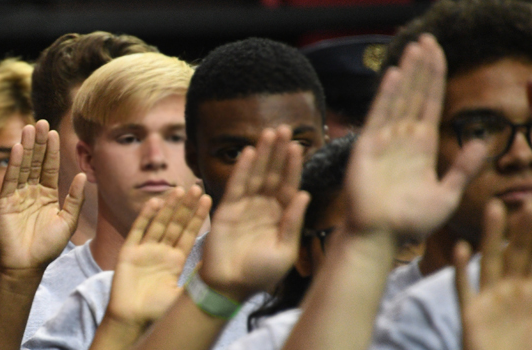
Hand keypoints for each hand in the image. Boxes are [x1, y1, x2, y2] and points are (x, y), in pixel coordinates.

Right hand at [0, 120, 86, 270]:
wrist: (26, 265)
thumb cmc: (48, 247)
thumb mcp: (67, 222)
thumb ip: (75, 199)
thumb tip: (81, 175)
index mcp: (47, 195)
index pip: (49, 167)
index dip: (51, 150)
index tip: (53, 132)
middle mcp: (31, 192)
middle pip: (35, 162)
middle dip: (38, 142)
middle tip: (40, 122)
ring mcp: (17, 196)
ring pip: (23, 167)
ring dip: (26, 147)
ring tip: (29, 128)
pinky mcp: (5, 202)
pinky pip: (11, 179)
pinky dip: (15, 164)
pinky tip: (18, 149)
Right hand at [107, 186, 210, 325]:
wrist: (132, 319)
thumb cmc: (158, 311)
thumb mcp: (185, 291)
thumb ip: (198, 274)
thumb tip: (221, 260)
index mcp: (176, 260)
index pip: (189, 233)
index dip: (197, 216)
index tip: (207, 199)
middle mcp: (161, 252)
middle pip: (175, 224)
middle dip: (185, 206)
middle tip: (196, 187)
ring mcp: (145, 250)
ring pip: (158, 223)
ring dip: (168, 207)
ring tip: (178, 190)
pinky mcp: (128, 252)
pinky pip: (138, 231)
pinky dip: (145, 217)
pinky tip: (154, 203)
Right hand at [200, 127, 309, 300]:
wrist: (230, 287)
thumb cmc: (260, 274)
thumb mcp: (285, 251)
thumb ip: (293, 223)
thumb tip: (304, 194)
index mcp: (281, 216)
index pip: (289, 185)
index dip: (293, 166)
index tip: (298, 145)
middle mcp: (264, 207)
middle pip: (273, 174)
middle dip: (278, 151)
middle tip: (284, 128)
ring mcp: (245, 207)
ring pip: (256, 175)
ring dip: (262, 154)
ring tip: (268, 133)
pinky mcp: (227, 209)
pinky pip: (236, 185)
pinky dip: (242, 169)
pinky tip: (248, 153)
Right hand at [346, 34, 485, 239]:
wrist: (381, 235)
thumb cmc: (411, 222)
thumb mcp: (448, 195)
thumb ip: (463, 168)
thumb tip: (480, 141)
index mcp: (422, 147)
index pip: (431, 105)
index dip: (436, 79)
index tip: (439, 54)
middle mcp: (403, 138)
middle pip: (416, 95)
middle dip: (422, 67)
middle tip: (427, 39)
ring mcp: (384, 140)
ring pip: (400, 99)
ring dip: (408, 73)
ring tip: (415, 47)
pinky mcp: (368, 147)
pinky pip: (379, 116)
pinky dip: (387, 96)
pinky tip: (394, 75)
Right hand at [455, 199, 531, 349]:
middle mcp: (510, 293)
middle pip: (516, 254)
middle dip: (522, 229)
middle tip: (528, 202)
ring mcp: (489, 301)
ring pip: (491, 262)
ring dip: (492, 236)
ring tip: (495, 209)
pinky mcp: (471, 315)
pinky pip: (465, 289)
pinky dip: (462, 269)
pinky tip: (462, 249)